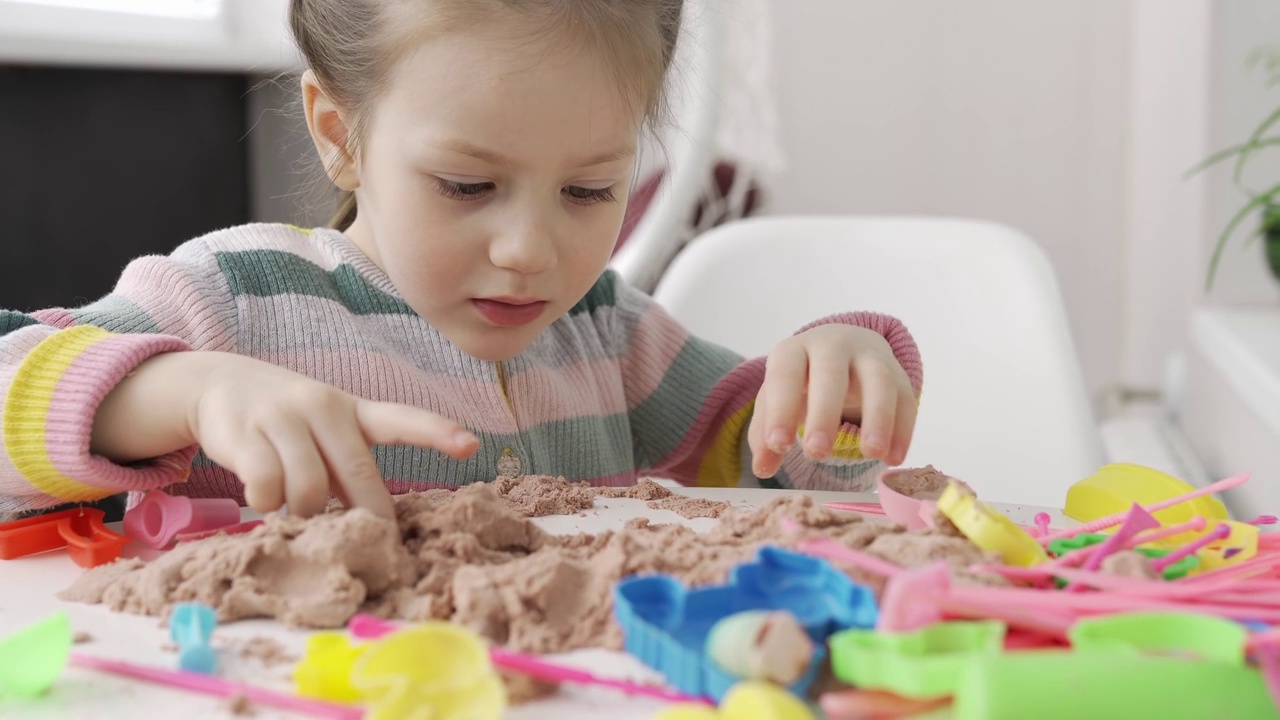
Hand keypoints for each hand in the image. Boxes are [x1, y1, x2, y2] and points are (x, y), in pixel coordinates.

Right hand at [92, 352, 478, 519]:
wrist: (221, 384)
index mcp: (353, 411)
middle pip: (358, 474)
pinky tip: (263, 501)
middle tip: (370, 545)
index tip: (471, 446)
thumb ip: (348, 469)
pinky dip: (267, 507)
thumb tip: (371, 529)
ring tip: (296, 512)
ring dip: (306, 514)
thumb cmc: (289, 422)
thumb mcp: (326, 432)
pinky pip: (267, 489)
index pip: (401, 419)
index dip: (437, 433)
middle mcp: (323, 408)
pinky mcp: (244, 433)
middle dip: (368, 516)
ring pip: (311, 490)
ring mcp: (283, 418)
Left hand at [747, 324, 915, 477]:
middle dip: (824, 413)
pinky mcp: (898, 375)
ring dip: (877, 417)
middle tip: (816, 453)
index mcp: (794, 351)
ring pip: (878, 380)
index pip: (784, 375)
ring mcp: (869, 357)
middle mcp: (832, 346)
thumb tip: (763, 469)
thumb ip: (766, 432)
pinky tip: (893, 458)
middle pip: (831, 373)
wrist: (844, 347)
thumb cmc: (803, 380)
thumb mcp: (778, 399)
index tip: (779, 445)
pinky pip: (905, 398)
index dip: (781, 409)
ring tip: (871, 454)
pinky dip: (902, 429)